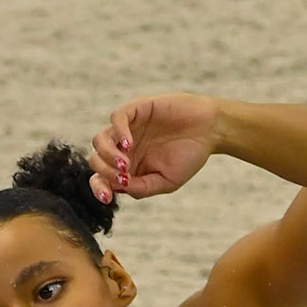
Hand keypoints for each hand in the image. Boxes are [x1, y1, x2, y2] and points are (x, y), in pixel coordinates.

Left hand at [86, 94, 220, 203]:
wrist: (211, 130)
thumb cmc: (190, 157)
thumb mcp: (167, 182)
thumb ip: (142, 188)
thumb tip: (119, 188)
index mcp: (129, 168)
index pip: (102, 178)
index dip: (99, 188)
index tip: (107, 197)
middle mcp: (123, 149)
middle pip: (96, 160)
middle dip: (104, 171)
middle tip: (123, 176)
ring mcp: (128, 129)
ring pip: (99, 139)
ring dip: (106, 154)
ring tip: (124, 163)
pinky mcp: (136, 110)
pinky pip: (117, 118)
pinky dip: (118, 132)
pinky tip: (129, 144)